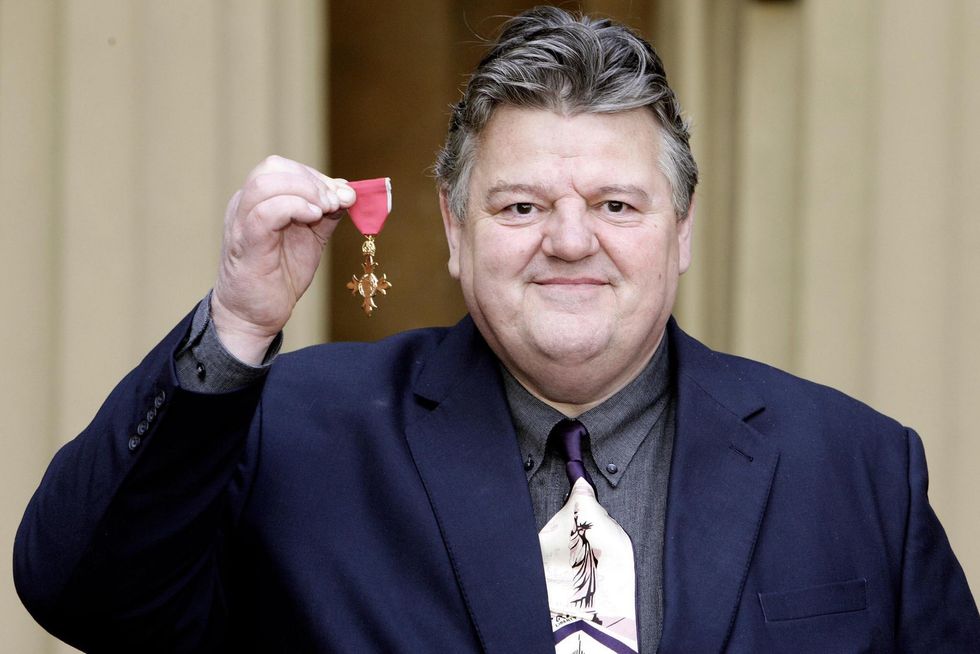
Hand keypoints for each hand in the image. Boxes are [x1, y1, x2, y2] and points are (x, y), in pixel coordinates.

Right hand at [211, 156, 354, 363]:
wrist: (255, 315)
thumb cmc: (279, 275)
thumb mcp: (311, 237)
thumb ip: (326, 214)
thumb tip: (348, 192)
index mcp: (258, 200)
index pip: (283, 167)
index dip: (317, 175)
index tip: (343, 195)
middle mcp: (244, 205)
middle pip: (272, 167)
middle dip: (312, 180)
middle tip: (336, 201)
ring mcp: (241, 223)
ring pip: (265, 183)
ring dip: (305, 190)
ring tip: (326, 209)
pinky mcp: (245, 244)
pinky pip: (264, 213)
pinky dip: (294, 207)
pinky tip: (314, 217)